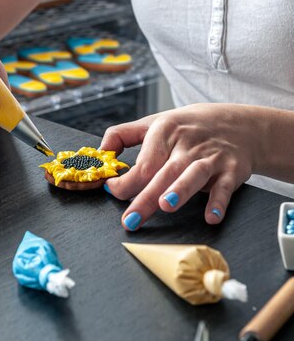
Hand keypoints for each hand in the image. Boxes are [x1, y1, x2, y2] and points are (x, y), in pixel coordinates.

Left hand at [101, 103, 257, 229]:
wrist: (239, 124)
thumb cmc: (189, 127)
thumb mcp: (157, 122)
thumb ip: (125, 134)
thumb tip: (101, 151)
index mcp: (165, 130)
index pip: (142, 160)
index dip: (125, 179)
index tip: (112, 191)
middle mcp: (186, 144)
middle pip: (163, 172)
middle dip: (145, 197)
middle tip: (129, 219)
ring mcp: (210, 157)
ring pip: (192, 175)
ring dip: (180, 190)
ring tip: (165, 206)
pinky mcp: (230, 170)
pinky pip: (224, 188)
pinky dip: (219, 202)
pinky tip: (211, 217)